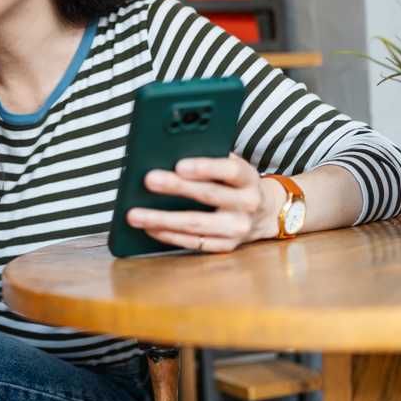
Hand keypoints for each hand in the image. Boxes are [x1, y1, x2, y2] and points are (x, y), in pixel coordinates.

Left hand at [125, 153, 284, 252]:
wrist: (265, 213)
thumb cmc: (237, 183)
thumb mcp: (232, 167)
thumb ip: (210, 158)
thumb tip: (169, 153)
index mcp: (248, 178)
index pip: (230, 170)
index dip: (205, 167)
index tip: (179, 164)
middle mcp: (247, 204)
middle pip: (209, 196)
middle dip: (175, 187)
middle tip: (148, 180)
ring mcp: (238, 229)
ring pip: (196, 225)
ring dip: (162, 219)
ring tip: (134, 214)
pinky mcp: (226, 247)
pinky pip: (193, 243)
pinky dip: (168, 236)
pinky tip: (149, 228)